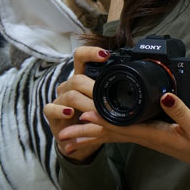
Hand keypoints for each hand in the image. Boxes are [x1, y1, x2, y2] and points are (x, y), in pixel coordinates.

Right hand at [43, 45, 109, 161]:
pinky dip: (61, 111)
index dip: (91, 53)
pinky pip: (51, 108)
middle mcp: (69, 85)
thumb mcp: (106, 105)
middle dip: (94, 90)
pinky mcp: (51, 112)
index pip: (81, 58)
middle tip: (106, 101)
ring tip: (96, 113)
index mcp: (82, 79)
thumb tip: (138, 82)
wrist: (76, 137)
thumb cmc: (93, 117)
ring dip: (85, 105)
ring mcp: (60, 98)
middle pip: (78, 79)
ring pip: (70, 95)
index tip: (105, 55)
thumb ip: (114, 94)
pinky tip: (70, 114)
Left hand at [59, 88, 189, 172]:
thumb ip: (182, 111)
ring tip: (66, 138)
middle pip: (107, 133)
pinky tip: (93, 129)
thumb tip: (166, 95)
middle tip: (61, 132)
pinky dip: (103, 130)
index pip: (119, 126)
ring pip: (110, 134)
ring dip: (88, 133)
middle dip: (84, 132)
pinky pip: (119, 132)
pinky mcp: (146, 134)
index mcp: (150, 133)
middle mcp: (142, 136)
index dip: (100, 120)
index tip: (81, 114)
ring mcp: (143, 136)